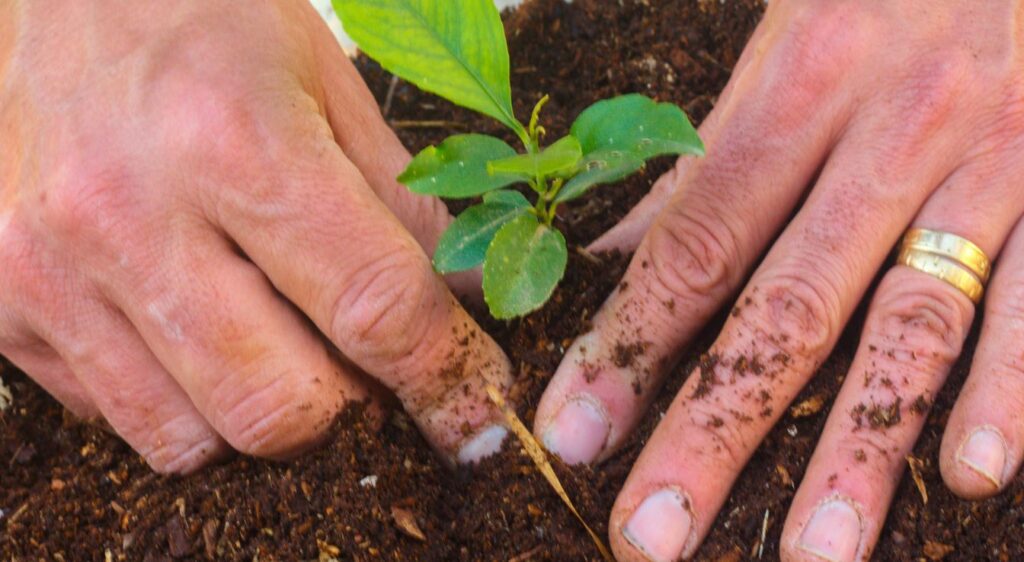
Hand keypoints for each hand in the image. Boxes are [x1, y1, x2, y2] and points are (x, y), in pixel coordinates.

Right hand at [0, 0, 510, 472]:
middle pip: (281, 409)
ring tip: (270, 337)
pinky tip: (189, 322)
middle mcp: (127, 215)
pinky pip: (117, 417)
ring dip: (259, 411)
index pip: (374, 307)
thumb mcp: (324, 76)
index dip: (446, 375)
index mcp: (236, 140)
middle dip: (349, 410)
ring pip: (193, 440)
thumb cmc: (197, 17)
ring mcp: (47, 269)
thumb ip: (401, 200)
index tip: (475, 412)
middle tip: (362, 366)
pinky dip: (178, 398)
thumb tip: (464, 306)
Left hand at [533, 2, 1023, 559]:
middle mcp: (892, 128)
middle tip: (651, 537)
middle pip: (784, 306)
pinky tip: (970, 474)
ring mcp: (993, 162)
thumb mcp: (790, 41)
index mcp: (800, 81)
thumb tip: (609, 261)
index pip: (694, 239)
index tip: (570, 436)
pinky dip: (1011, 390)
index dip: (625, 345)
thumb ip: (706, 161)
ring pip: (912, 325)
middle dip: (713, 431)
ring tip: (808, 552)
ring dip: (858, 446)